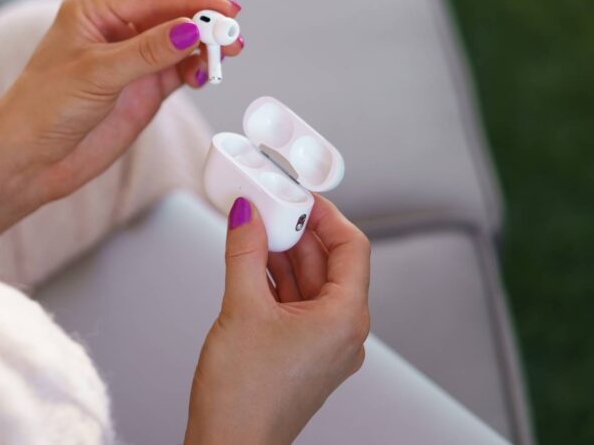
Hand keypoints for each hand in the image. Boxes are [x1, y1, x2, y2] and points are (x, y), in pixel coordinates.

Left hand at [0, 0, 242, 246]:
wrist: (28, 160)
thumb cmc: (42, 108)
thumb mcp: (96, 74)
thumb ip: (147, 52)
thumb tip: (189, 30)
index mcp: (95, 10)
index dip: (193, 1)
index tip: (225, 9)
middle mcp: (115, 29)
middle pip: (173, 17)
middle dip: (205, 24)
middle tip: (233, 35)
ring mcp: (131, 60)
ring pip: (180, 44)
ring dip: (205, 48)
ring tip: (226, 56)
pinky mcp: (142, 89)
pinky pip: (179, 70)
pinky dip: (196, 70)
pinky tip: (205, 73)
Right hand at [185, 196, 370, 444]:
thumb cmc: (245, 398)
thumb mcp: (241, 307)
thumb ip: (245, 251)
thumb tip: (247, 215)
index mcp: (345, 319)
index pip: (352, 247)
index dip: (326, 214)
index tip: (299, 195)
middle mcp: (342, 333)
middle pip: (328, 263)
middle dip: (297, 231)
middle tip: (267, 206)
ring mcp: (323, 346)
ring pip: (309, 283)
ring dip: (282, 254)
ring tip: (253, 229)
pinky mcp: (301, 355)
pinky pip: (296, 304)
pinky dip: (275, 280)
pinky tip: (250, 263)